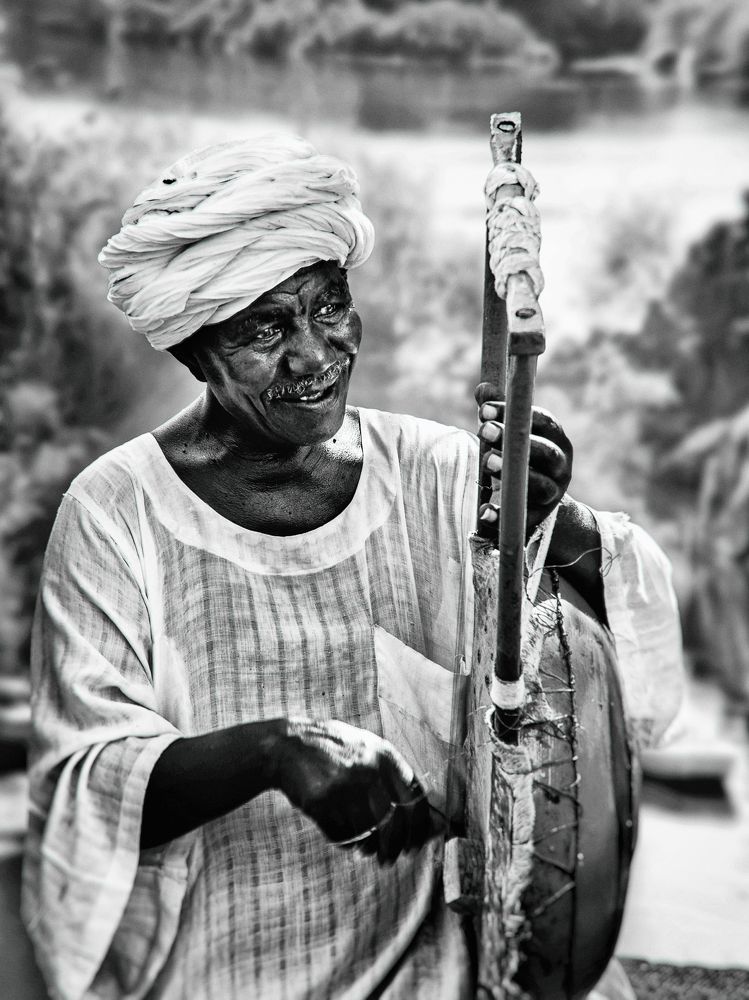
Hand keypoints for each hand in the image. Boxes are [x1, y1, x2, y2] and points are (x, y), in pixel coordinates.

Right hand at [274, 718, 442, 864]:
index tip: (415, 846)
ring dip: (368, 849)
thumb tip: (418, 812)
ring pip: (368, 833)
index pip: (415, 798)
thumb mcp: (367, 748)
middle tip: (390, 860)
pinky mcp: (322, 802)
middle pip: (393, 822)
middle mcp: (368, 769)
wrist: (289, 744)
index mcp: (385, 755)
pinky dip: (346, 843)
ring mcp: (345, 786)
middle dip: (393, 848)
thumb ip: (391, 773)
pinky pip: (342, 835)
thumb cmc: (334, 750)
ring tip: (365, 851)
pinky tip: (345, 839)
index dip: (419, 828)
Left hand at [475, 383, 572, 535]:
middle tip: (484, 432)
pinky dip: (503, 515)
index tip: (484, 410)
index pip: (543, 422)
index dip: (515, 414)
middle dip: (515, 441)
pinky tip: (484, 511)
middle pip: (547, 453)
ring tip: (487, 462)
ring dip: (513, 473)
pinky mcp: (539, 518)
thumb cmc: (519, 457)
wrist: (537, 501)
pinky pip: (524, 519)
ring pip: (541, 485)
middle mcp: (561, 466)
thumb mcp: (509, 434)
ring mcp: (553, 494)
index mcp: (556, 440)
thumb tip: (483, 388)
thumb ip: (496, 412)